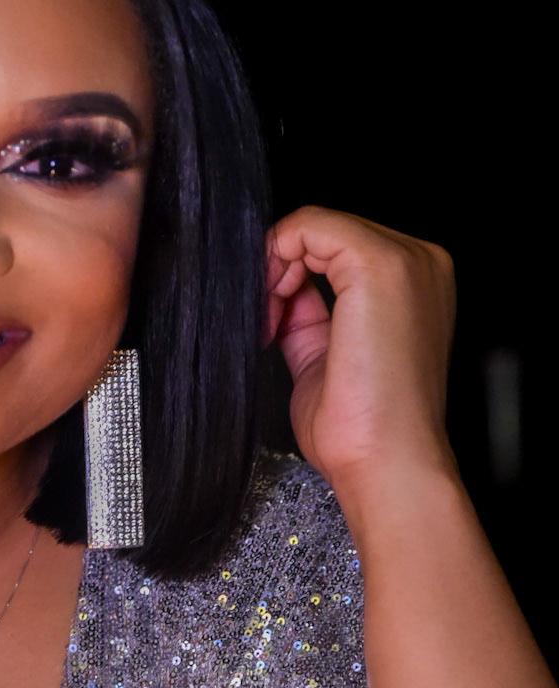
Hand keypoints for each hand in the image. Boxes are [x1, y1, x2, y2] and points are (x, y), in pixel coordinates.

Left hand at [265, 207, 456, 517]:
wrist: (387, 463)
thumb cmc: (363, 428)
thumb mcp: (322, 355)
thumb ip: (306, 313)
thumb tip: (281, 288)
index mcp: (416, 283)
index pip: (337, 250)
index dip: (290, 279)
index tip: (270, 323)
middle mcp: (421, 263)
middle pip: (325, 233)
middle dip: (279, 273)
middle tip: (265, 326)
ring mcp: (407, 259)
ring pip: (314, 225)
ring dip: (274, 269)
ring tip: (269, 324)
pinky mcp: (380, 264)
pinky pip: (309, 225)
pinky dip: (276, 260)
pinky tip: (274, 309)